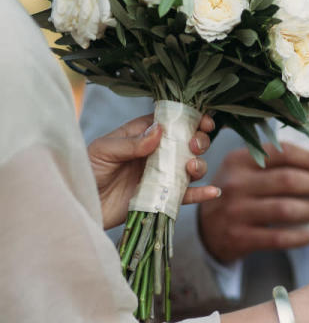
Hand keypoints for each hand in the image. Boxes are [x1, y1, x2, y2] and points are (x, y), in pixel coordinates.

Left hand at [88, 113, 217, 229]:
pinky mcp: (162, 197)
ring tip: (191, 168)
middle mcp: (155, 153)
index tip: (203, 120)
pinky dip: (202, 194)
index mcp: (141, 135)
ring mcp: (160, 176)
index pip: (171, 121)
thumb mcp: (104, 150)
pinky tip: (214, 192)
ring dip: (199, 165)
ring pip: (191, 167)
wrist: (80, 204)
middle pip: (187, 142)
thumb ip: (132, 142)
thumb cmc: (86, 171)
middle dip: (198, 141)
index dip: (190, 118)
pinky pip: (186, 195)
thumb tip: (159, 131)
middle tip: (193, 145)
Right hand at [199, 142, 308, 263]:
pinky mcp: (239, 237)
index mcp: (239, 160)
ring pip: (284, 209)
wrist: (205, 230)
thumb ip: (273, 164)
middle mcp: (235, 184)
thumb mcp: (244, 172)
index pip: (281, 153)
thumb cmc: (236, 195)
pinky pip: (278, 238)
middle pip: (286, 180)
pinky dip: (300, 237)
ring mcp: (236, 211)